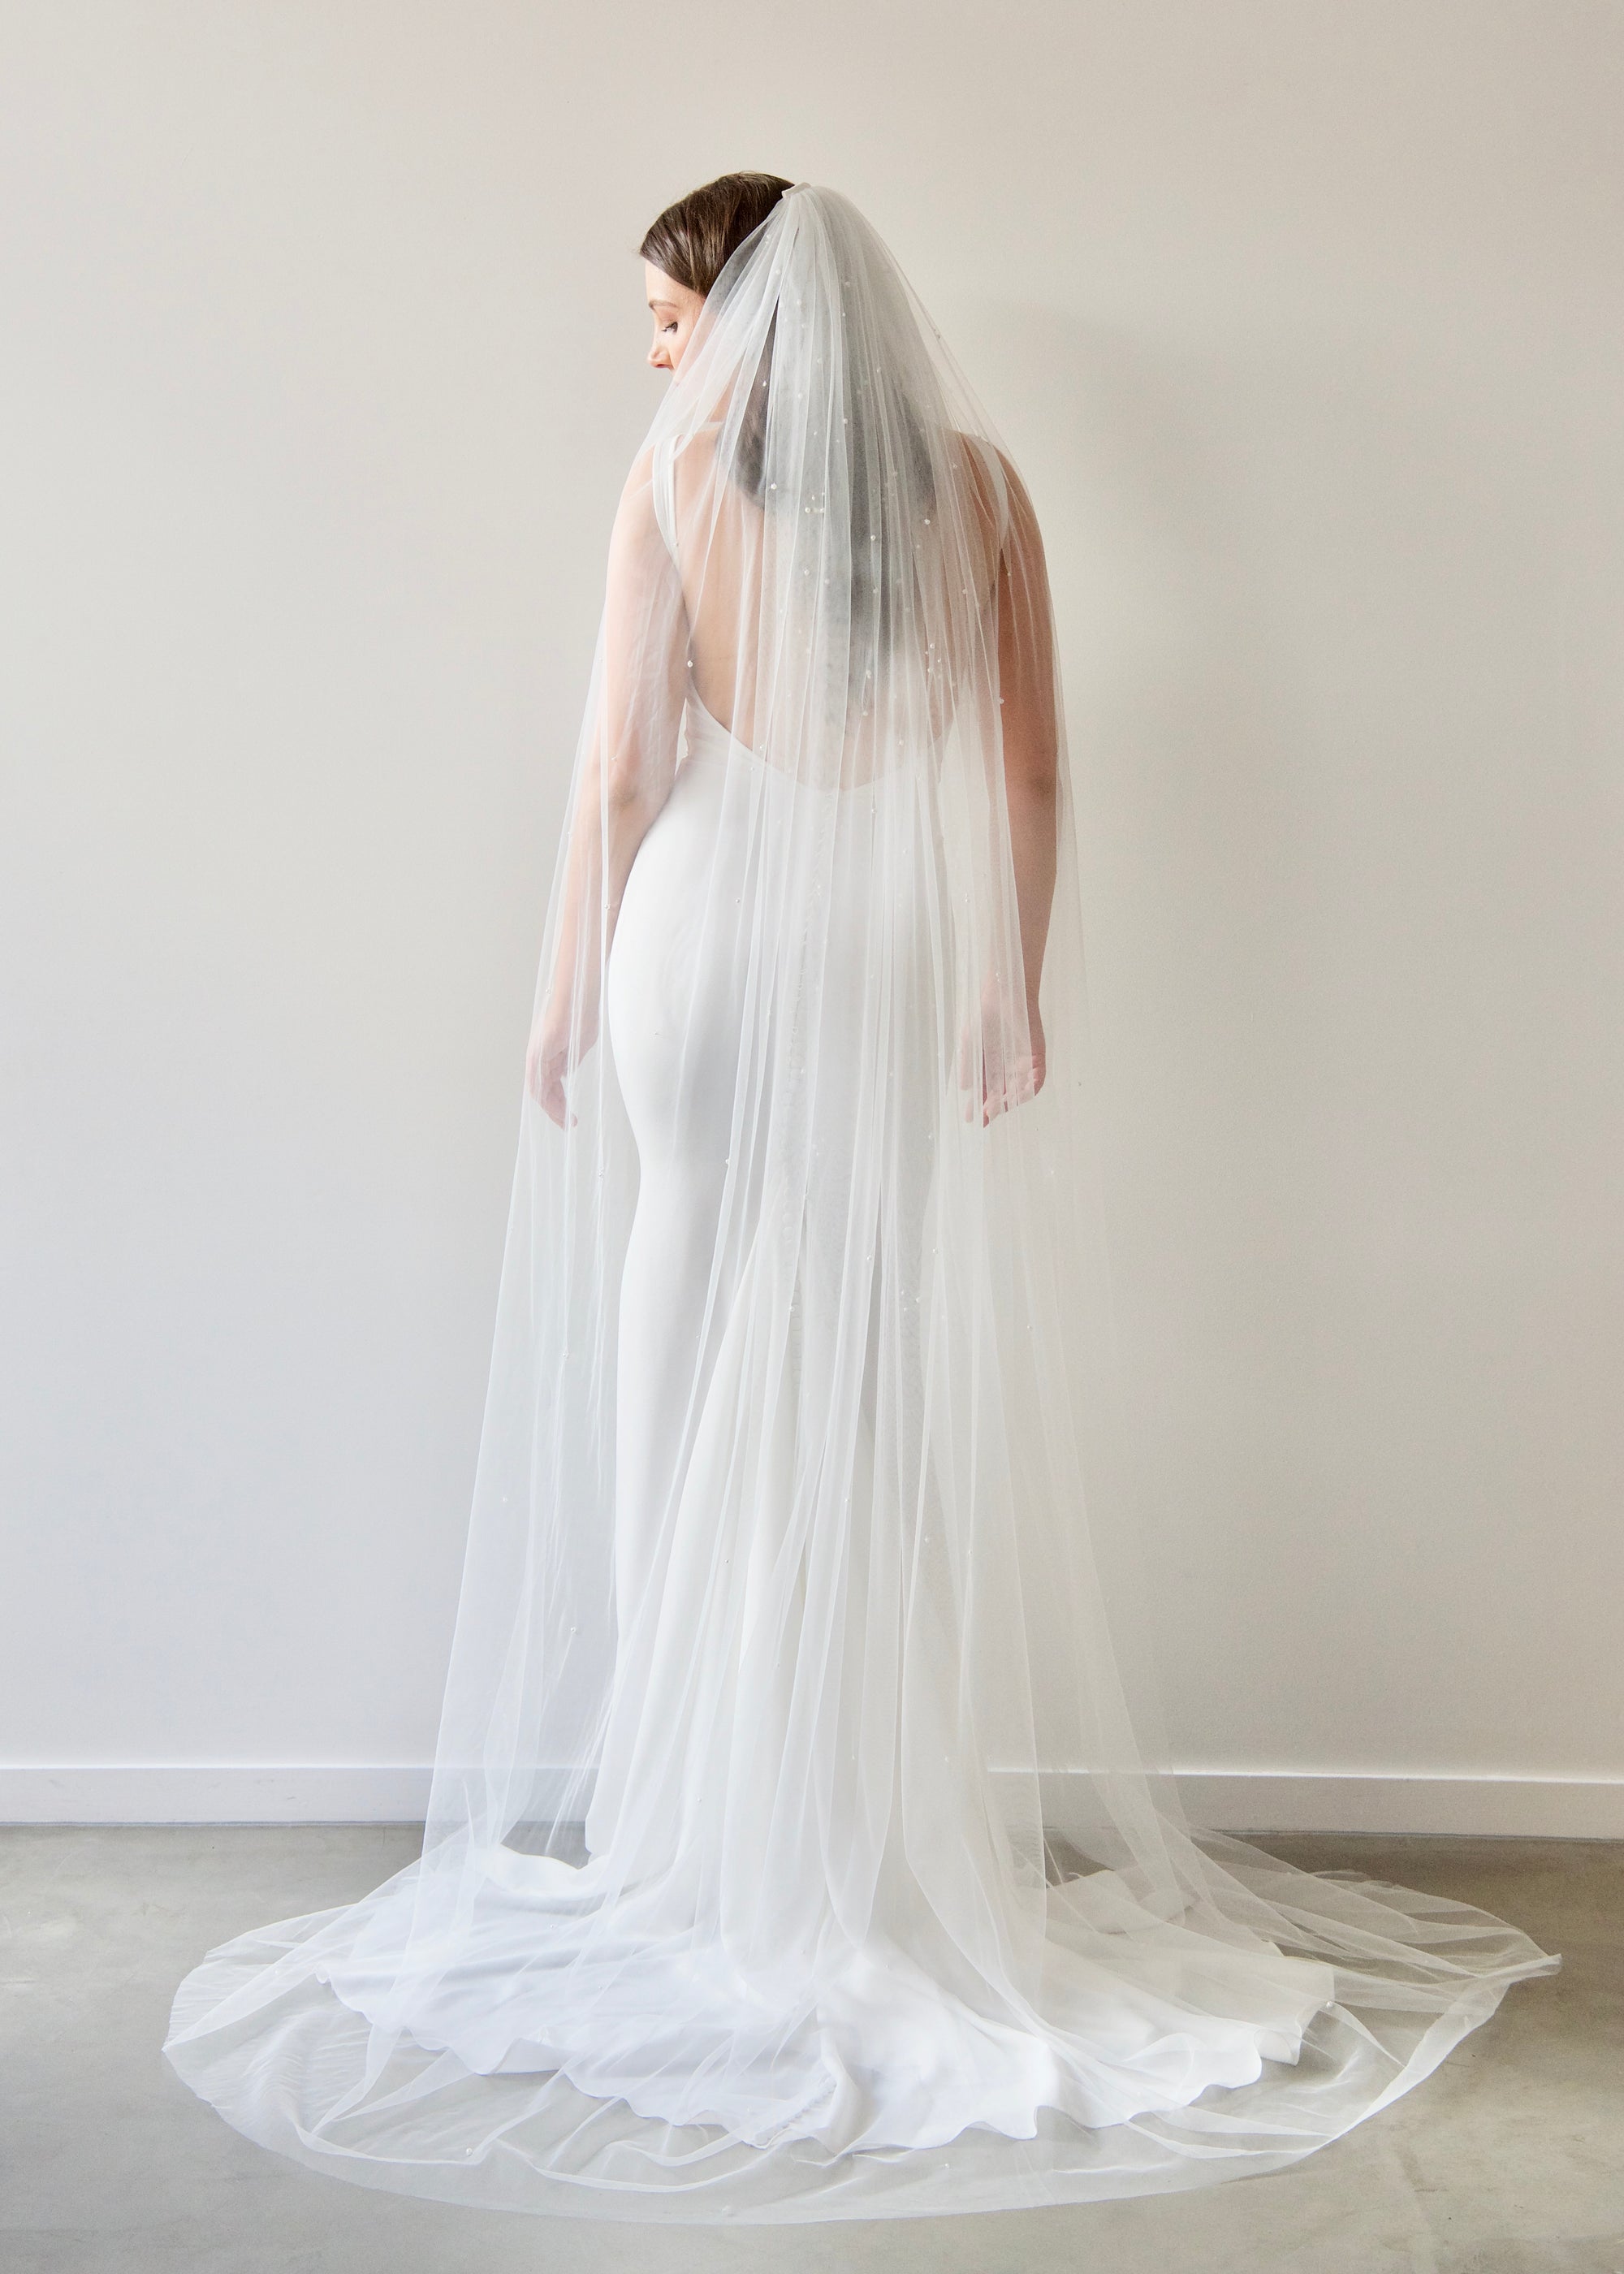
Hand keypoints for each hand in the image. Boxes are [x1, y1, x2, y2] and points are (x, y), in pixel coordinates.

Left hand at [526, 994, 595, 1128]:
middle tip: (568, 1125)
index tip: (570, 1116)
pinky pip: (538, 1082)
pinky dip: (546, 1098)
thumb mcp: (580, 1045)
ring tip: (566, 1122)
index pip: (551, 1085)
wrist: (578, 999)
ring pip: (540, 1090)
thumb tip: (568, 1072)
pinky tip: (558, 1109)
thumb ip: (572, 1060)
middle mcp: (540, 1057)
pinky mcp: (538, 1054)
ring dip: (553, 1109)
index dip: (560, 1103)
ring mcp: (537, 1055)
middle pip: (544, 1091)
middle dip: (557, 1110)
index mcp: (550, 1054)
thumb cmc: (581, 1015)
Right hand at [957, 980, 1045, 1126]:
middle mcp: (1007, 1071)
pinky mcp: (1037, 1055)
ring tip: (1003, 1104)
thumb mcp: (970, 1042)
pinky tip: (1027, 1087)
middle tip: (986, 1115)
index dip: (979, 1108)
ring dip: (1013, 1100)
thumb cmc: (984, 1015)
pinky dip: (1034, 1084)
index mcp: (990, 1070)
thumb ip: (968, 1064)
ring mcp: (1023, 1065)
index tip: (971, 1119)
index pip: (985, 1094)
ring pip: (1021, 1091)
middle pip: (1003, 1097)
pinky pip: (1038, 1077)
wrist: (1003, 993)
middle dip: (994, 1108)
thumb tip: (965, 1088)